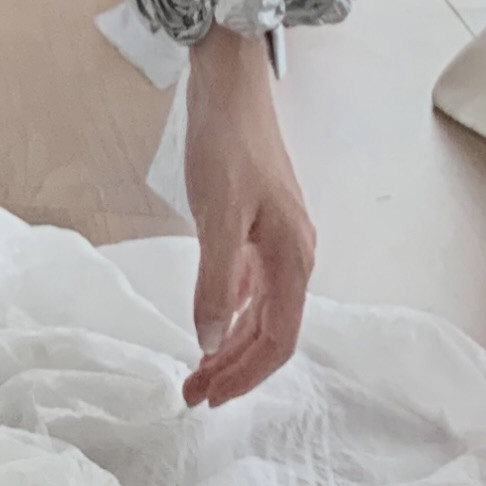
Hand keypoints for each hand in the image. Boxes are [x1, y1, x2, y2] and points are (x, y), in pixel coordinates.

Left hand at [179, 30, 316, 407]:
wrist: (230, 89)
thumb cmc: (227, 145)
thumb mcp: (217, 216)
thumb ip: (215, 281)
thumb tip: (208, 340)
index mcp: (294, 258)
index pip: (279, 340)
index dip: (246, 375)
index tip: (210, 397)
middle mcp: (294, 257)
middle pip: (270, 333)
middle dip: (234, 368)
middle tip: (192, 394)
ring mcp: (277, 243)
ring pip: (259, 313)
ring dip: (229, 345)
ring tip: (195, 371)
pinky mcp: (258, 229)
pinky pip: (249, 288)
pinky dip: (228, 313)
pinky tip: (209, 326)